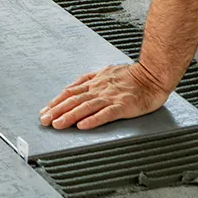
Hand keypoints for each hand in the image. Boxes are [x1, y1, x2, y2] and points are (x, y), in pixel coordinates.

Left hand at [39, 64, 171, 129]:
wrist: (153, 75)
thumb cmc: (132, 76)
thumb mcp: (106, 72)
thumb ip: (90, 79)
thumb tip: (73, 86)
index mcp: (95, 82)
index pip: (70, 92)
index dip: (56, 102)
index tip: (45, 111)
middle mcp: (99, 88)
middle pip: (74, 100)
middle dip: (57, 110)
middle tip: (44, 120)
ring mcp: (111, 97)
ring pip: (86, 107)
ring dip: (69, 116)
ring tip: (57, 124)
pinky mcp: (123, 106)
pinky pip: (106, 114)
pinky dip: (93, 120)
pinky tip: (82, 126)